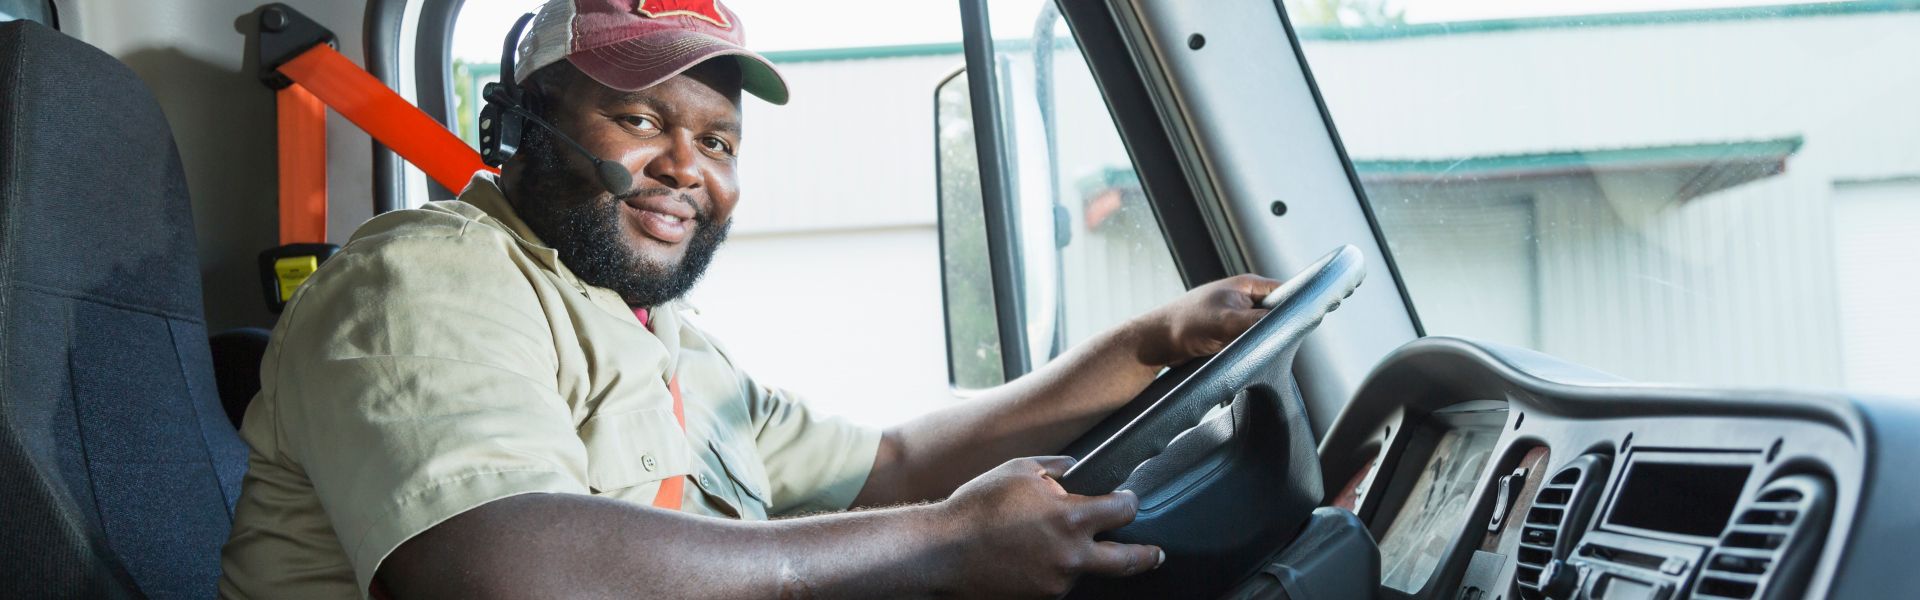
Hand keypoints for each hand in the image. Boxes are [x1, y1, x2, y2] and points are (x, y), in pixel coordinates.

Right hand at [934, 457, 1163, 597]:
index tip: (1129, 500)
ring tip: (1048, 540)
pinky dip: (1055, 568)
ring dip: (1080, 556)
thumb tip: (1076, 467)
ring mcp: (1057, 581)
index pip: (1122, 512)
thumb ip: (1056, 468)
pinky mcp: (1041, 597)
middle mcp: (1071, 556)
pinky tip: (1032, 554)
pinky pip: (1059, 580)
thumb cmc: (978, 507)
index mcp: (1071, 518)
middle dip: (1147, 556)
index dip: (1129, 503)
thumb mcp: (1019, 470)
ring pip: (1086, 569)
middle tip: (1156, 553)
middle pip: (1128, 561)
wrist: (942, 551)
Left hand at [1132, 274, 1282, 366]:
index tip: (1298, 321)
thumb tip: (1284, 324)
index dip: (1295, 305)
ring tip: (1248, 344)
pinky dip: (1247, 345)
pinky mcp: (1227, 330)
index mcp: (1246, 285)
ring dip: (1259, 338)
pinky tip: (1240, 351)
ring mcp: (1235, 314)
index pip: (1284, 290)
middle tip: (1269, 339)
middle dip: (1275, 326)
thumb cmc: (1185, 323)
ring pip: (1260, 327)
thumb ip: (1258, 322)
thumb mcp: (1228, 322)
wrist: (1157, 342)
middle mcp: (1242, 297)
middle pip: (1275, 311)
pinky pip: (1247, 337)